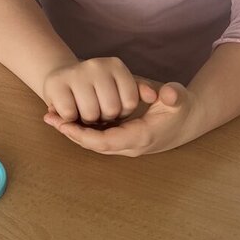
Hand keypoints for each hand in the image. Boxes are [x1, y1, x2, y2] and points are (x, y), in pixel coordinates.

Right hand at [42, 57, 158, 126]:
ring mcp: (75, 73)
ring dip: (87, 121)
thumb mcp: (121, 86)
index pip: (130, 102)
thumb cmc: (96, 88)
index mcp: (116, 65)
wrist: (60, 78)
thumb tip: (154, 95)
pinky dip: (69, 119)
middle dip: (105, 118)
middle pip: (110, 110)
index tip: (115, 106)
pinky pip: (69, 114)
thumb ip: (140, 91)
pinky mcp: (55, 84)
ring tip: (84, 110)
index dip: (123, 112)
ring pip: (90, 114)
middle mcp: (96, 65)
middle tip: (97, 109)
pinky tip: (69, 110)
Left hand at [44, 82, 195, 155]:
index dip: (83, 134)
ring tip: (52, 118)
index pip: (106, 142)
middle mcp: (131, 145)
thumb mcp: (180, 98)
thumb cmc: (182, 107)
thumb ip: (174, 96)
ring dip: (74, 132)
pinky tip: (68, 119)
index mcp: (141, 136)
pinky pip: (99, 138)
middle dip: (71, 133)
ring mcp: (127, 145)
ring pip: (95, 143)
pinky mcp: (124, 139)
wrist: (190, 120)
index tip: (63, 123)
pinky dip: (83, 131)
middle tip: (49, 118)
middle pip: (95, 145)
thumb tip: (168, 94)